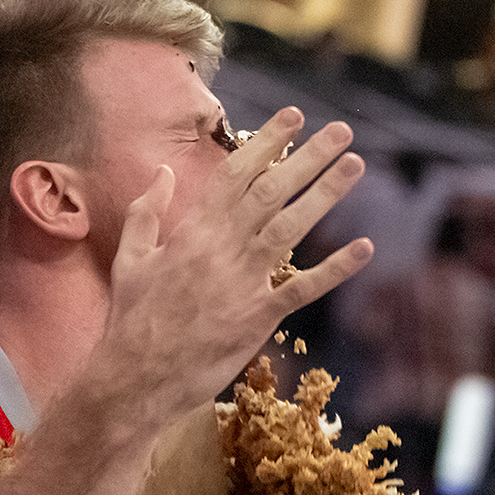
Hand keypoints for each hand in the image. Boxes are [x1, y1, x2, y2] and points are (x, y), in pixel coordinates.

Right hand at [100, 108, 372, 426]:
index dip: (267, 143)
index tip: (293, 118)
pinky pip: (302, 288)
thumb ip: (147, 211)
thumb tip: (162, 171)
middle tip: (341, 131)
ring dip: (325, 195)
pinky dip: (335, 269)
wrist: (136, 376)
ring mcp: (242, 282)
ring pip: (290, 228)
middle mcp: (221, 248)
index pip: (235, 174)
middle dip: (308, 157)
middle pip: (271, 191)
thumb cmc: (132, 319)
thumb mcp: (130, 258)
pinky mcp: (257, 317)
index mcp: (192, 230)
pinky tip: (364, 249)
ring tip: (354, 165)